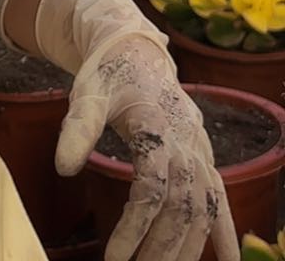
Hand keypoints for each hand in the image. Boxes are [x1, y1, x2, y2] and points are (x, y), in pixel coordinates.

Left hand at [56, 34, 237, 260]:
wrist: (138, 52)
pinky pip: (220, 198)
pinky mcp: (204, 157)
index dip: (135, 225)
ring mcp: (199, 151)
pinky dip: (226, 230)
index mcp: (156, 128)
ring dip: (187, 247)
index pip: (152, 189)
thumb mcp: (88, 94)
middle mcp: (185, 143)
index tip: (115, 257)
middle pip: (181, 207)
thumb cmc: (108, 75)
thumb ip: (77, 129)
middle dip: (162, 248)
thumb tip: (63, 169)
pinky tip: (229, 260)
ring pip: (202, 209)